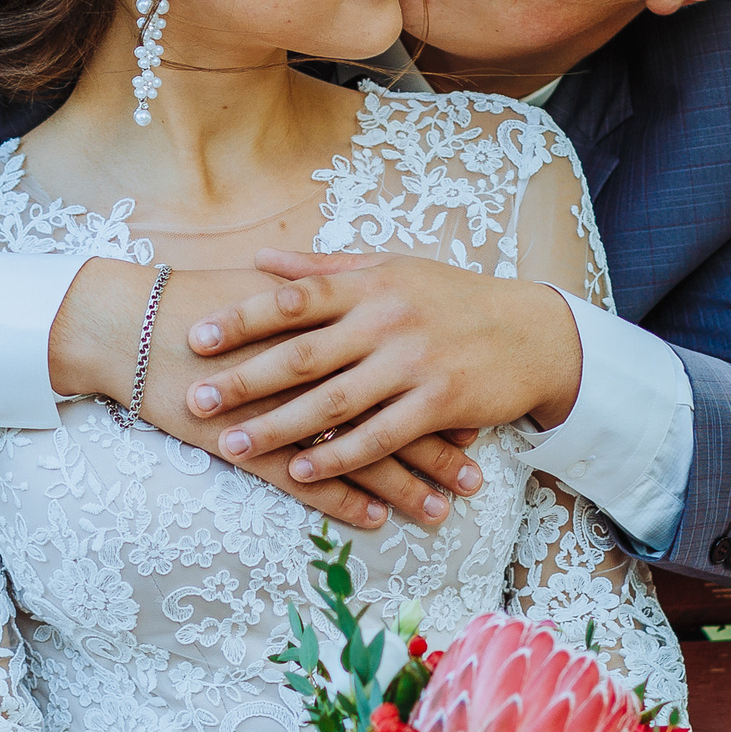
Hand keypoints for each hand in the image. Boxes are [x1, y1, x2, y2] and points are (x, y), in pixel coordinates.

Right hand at [49, 260, 472, 530]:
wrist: (127, 322)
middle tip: (477, 478)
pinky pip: (308, 479)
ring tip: (441, 512)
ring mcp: (286, 408)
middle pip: (393, 413)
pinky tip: (375, 520)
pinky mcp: (251, 441)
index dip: (439, 395)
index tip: (476, 420)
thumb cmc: (196, 302)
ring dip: (404, 487)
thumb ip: (319, 294)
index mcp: (329, 322)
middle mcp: (320, 365)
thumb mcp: (268, 289)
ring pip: (361, 453)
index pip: (400, 366)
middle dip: (438, 451)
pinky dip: (345, 500)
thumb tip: (361, 301)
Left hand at [185, 249, 583, 484]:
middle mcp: (387, 320)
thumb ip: (325, 267)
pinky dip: (338, 456)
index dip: (243, 318)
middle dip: (245, 380)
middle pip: (303, 354)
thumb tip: (261, 260)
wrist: (533, 333)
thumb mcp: (393, 267)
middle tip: (197, 401)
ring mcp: (414, 363)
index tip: (198, 337)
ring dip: (279, 428)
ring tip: (233, 449)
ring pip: (334, 402)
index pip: (295, 299)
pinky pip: (379, 436)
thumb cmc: (454, 298)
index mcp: (371, 283)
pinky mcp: (439, 402)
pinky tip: (302, 471)